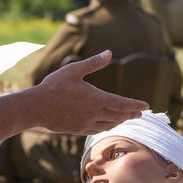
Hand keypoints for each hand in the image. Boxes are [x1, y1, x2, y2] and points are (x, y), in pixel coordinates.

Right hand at [31, 51, 146, 133]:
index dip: (135, 105)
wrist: (36, 108)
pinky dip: (107, 126)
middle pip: (119, 115)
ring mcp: (86, 123)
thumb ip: (93, 63)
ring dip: (120, 120)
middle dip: (131, 114)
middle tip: (140, 113)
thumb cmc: (53, 87)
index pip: (122, 103)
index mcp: (95, 98)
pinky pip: (98, 129)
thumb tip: (108, 52)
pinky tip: (108, 123)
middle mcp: (94, 113)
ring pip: (110, 124)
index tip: (146, 106)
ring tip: (126, 117)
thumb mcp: (73, 70)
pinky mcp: (79, 130)